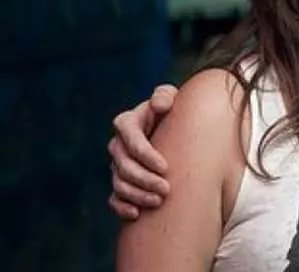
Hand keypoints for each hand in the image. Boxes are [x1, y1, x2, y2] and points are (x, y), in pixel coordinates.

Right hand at [107, 85, 178, 219]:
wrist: (174, 130)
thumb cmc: (174, 111)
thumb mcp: (171, 98)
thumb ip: (165, 95)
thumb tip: (160, 104)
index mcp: (127, 122)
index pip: (131, 140)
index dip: (146, 155)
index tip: (166, 167)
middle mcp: (118, 144)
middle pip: (124, 166)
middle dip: (144, 179)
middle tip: (166, 189)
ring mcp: (117, 165)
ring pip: (119, 184)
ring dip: (137, 195)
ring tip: (159, 201)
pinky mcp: (120, 181)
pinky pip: (114, 198)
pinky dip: (121, 207)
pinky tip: (136, 214)